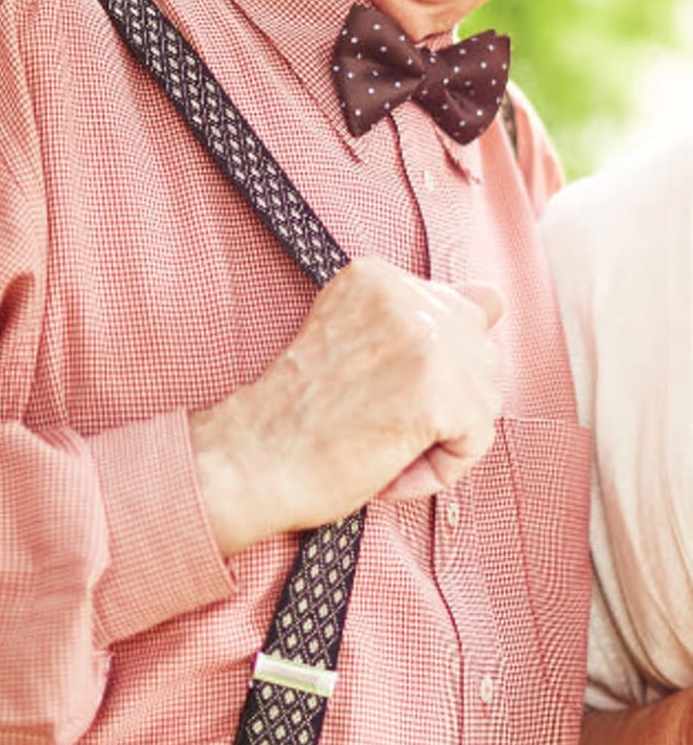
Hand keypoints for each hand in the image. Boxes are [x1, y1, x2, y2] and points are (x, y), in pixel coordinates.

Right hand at [190, 257, 502, 556]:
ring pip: (483, 399)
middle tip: (378, 420)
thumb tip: (494, 297)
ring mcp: (421, 339)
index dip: (431, 368)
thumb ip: (423, 314)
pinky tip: (389, 466)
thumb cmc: (296, 417)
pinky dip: (439, 468)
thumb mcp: (355, 339)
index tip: (380, 389)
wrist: (249, 462)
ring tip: (380, 444)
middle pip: (478, 355)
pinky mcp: (434, 392)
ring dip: (440, 437)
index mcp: (378, 276)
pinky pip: (475, 439)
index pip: (459, 314)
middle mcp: (404, 295)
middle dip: (444, 400)